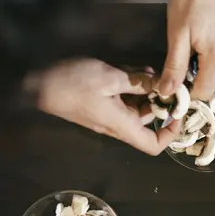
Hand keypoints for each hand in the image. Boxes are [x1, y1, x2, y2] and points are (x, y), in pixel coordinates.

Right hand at [32, 58, 179, 154]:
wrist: (35, 83)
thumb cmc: (72, 83)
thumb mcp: (109, 78)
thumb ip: (138, 82)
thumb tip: (161, 86)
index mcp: (122, 125)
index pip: (153, 145)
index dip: (170, 133)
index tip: (178, 113)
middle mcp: (118, 123)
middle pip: (149, 120)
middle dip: (161, 101)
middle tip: (169, 82)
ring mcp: (109, 112)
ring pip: (138, 105)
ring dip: (147, 89)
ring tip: (150, 71)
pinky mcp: (102, 102)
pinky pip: (124, 97)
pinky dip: (133, 85)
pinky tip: (137, 70)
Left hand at [161, 0, 214, 99]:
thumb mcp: (177, 34)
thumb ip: (174, 67)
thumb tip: (166, 93)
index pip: (204, 92)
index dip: (187, 90)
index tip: (175, 76)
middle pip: (214, 75)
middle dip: (198, 68)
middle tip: (185, 44)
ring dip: (210, 53)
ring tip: (200, 28)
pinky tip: (213, 20)